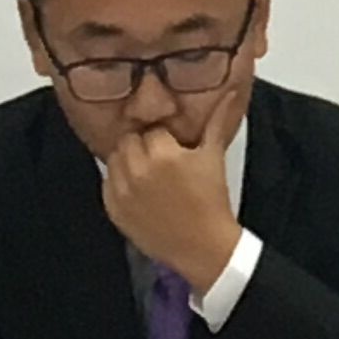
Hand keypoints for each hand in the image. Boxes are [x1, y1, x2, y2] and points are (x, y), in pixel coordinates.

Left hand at [100, 90, 247, 291]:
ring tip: (148, 174)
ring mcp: (122, 191)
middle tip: (160, 159)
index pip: (153, 129)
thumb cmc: (211, 201)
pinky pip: (107, 183)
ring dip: (128, 162)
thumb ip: (217, 120)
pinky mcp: (113, 209)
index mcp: (163, 154)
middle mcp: (138, 170)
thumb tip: (231, 91)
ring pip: (115, 158)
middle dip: (143, 146)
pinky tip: (139, 191)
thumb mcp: (214, 157)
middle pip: (129, 140)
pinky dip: (119, 183)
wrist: (203, 247)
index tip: (173, 146)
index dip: (164, 137)